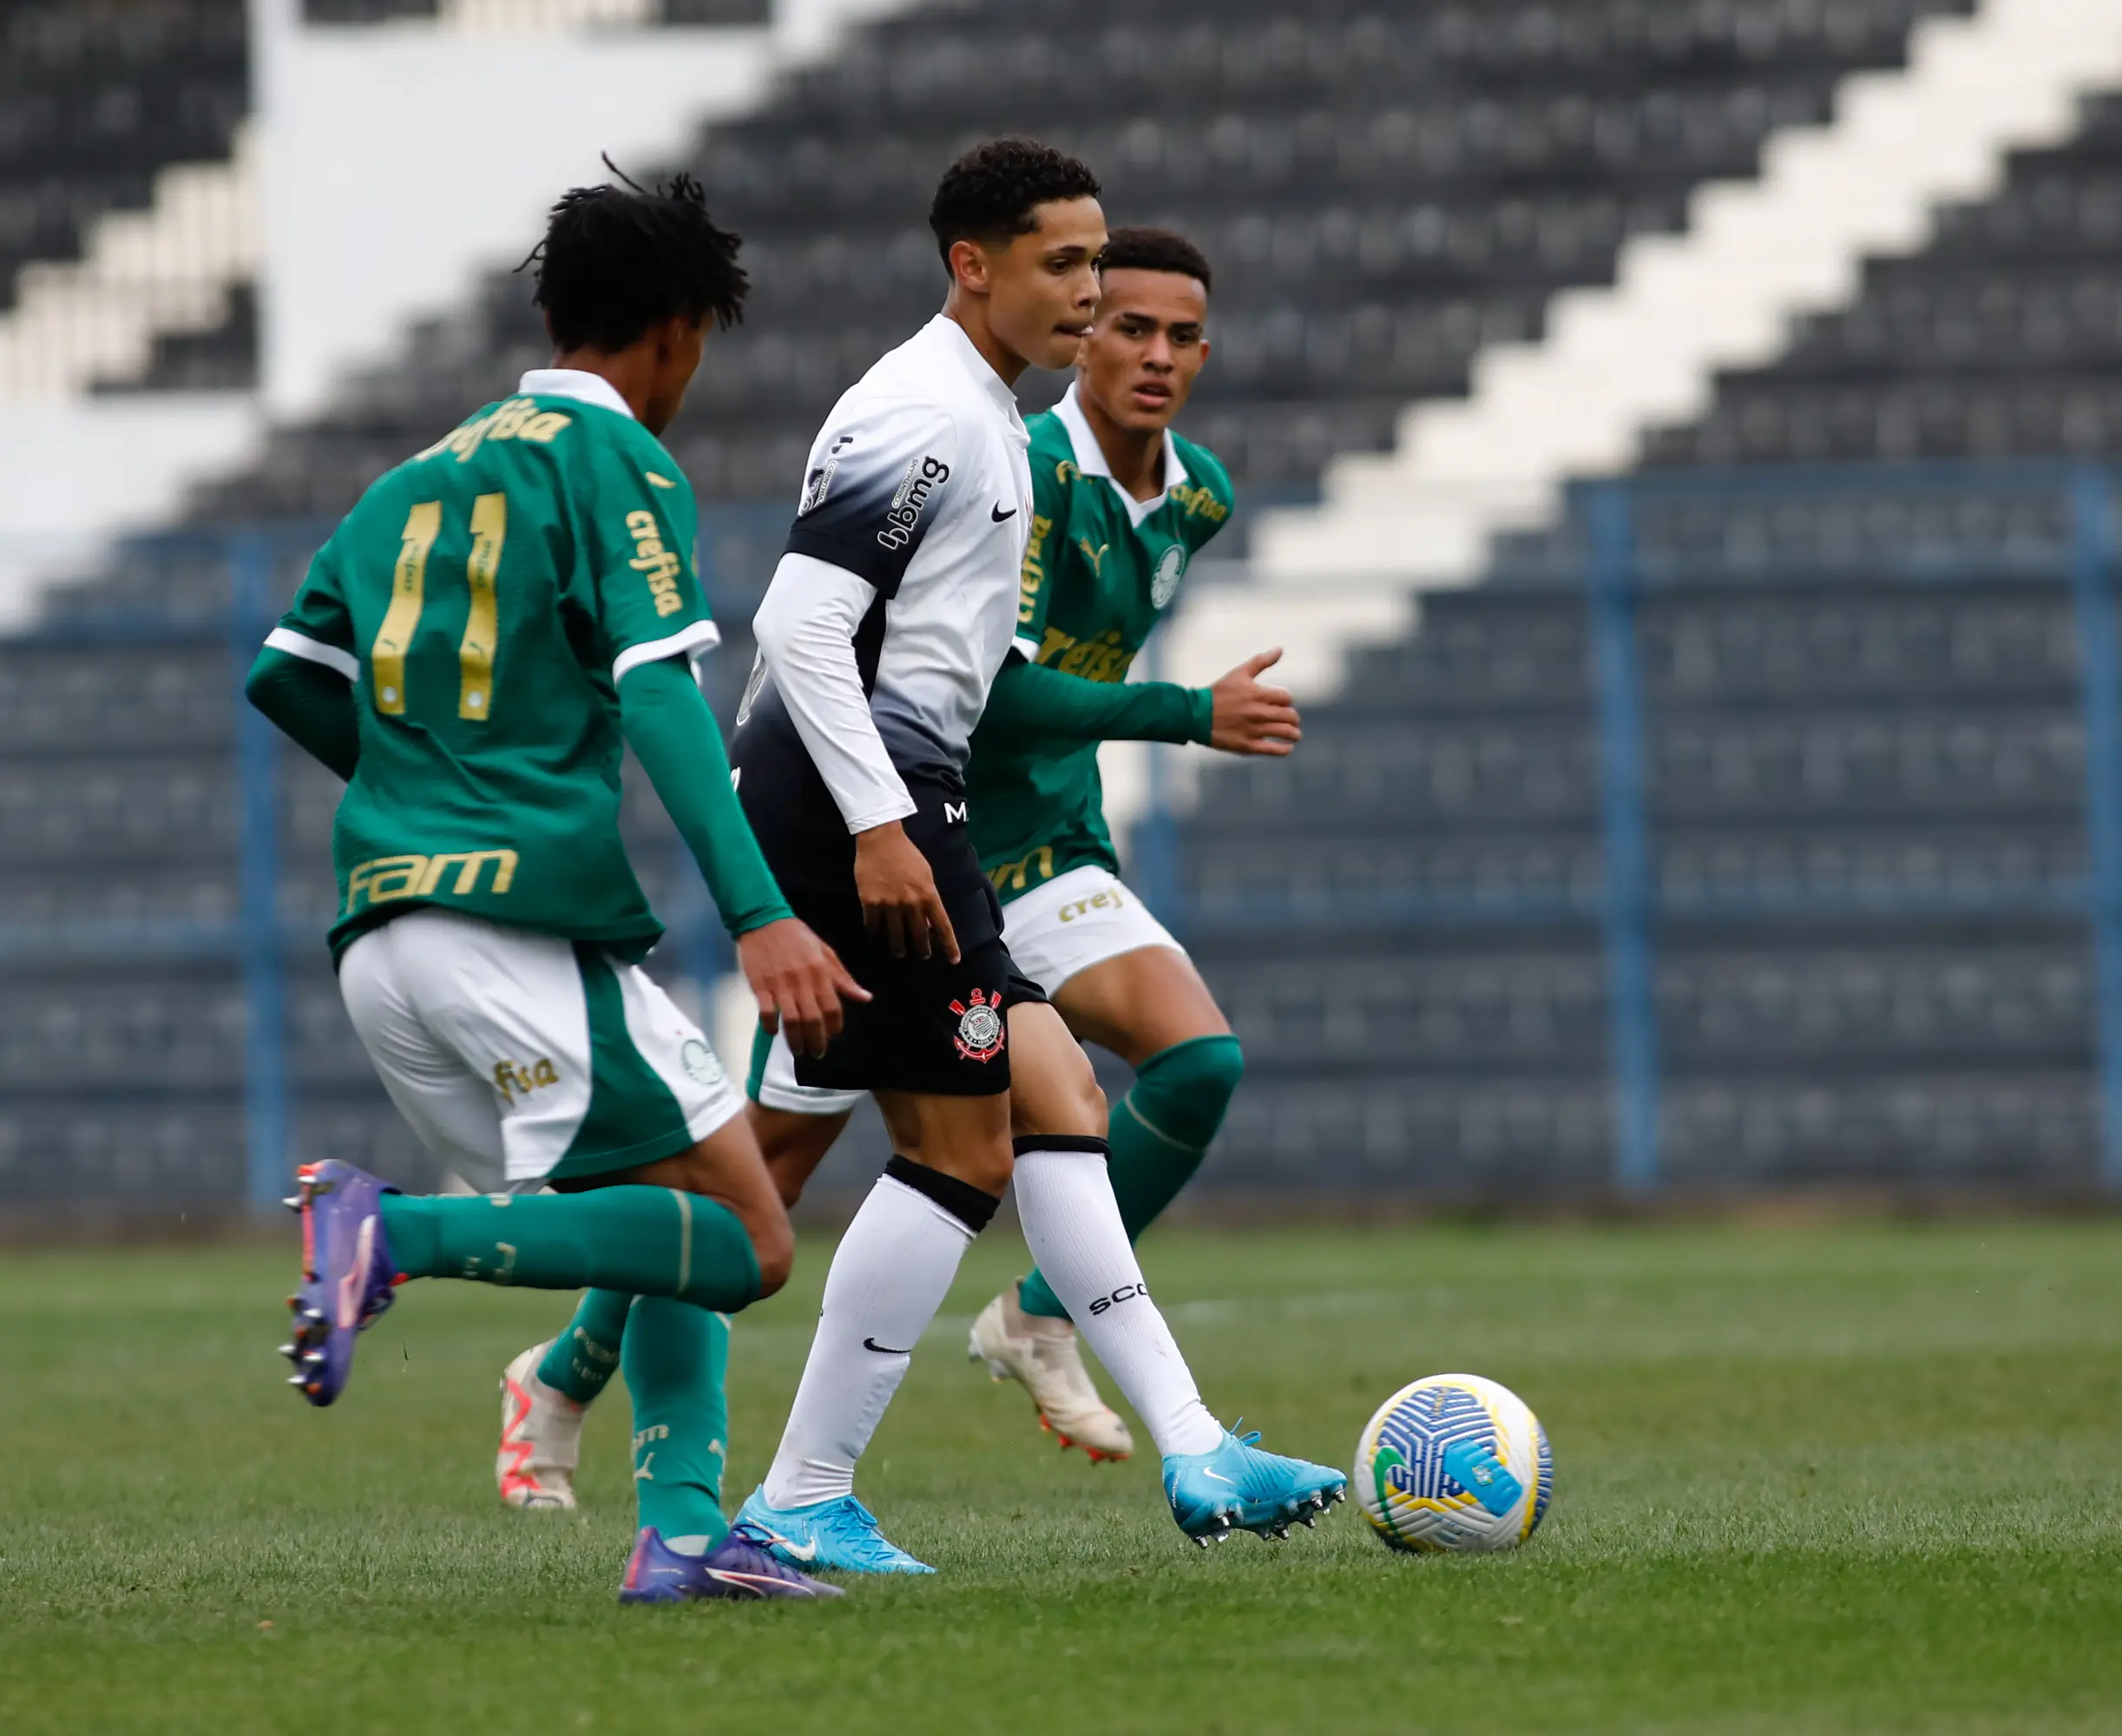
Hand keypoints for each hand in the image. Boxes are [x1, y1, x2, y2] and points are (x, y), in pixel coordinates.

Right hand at [737, 917, 869, 1058]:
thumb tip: (865, 998)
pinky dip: (770, 1025)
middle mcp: (802, 981)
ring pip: (791, 1020)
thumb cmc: (798, 936)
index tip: (833, 1035)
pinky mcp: (760, 985)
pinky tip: (773, 1032)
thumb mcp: (826, 952)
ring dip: (796, 1040)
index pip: (833, 1006)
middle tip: (818, 1053)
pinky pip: (766, 1011)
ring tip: (799, 1051)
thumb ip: (844, 978)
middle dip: (817, 1040)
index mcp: (821, 972)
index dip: (835, 1025)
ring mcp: (780, 984)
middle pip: (813, 1018)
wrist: (764, 920)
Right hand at [854, 820, 959, 962]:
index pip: (943, 926)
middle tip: (923, 956)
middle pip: (919, 935)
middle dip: (923, 950)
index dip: (949, 945)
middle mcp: (911, 903)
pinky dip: (874, 934)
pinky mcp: (870, 902)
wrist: (881, 840)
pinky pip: (873, 926)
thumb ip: (929, 898)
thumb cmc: (906, 855)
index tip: (954, 960)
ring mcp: (890, 904)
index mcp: (928, 895)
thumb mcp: (926, 875)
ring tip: (899, 953)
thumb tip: (930, 921)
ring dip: (899, 948)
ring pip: (895, 936)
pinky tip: (875, 937)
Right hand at [1208, 648, 1301, 755]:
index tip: (1280, 704)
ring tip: (1294, 734)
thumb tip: (1280, 649)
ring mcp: (1254, 731)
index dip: (1286, 700)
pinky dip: (1285, 749)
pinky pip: (1275, 750)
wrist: (1195, 715)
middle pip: (1290, 716)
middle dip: (1292, 717)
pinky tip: (1288, 747)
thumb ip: (1261, 661)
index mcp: (1258, 694)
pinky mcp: (1248, 746)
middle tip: (1290, 720)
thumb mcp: (1239, 673)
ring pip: (1286, 733)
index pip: (1287, 698)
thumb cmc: (1218, 693)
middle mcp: (1259, 713)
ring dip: (1294, 734)